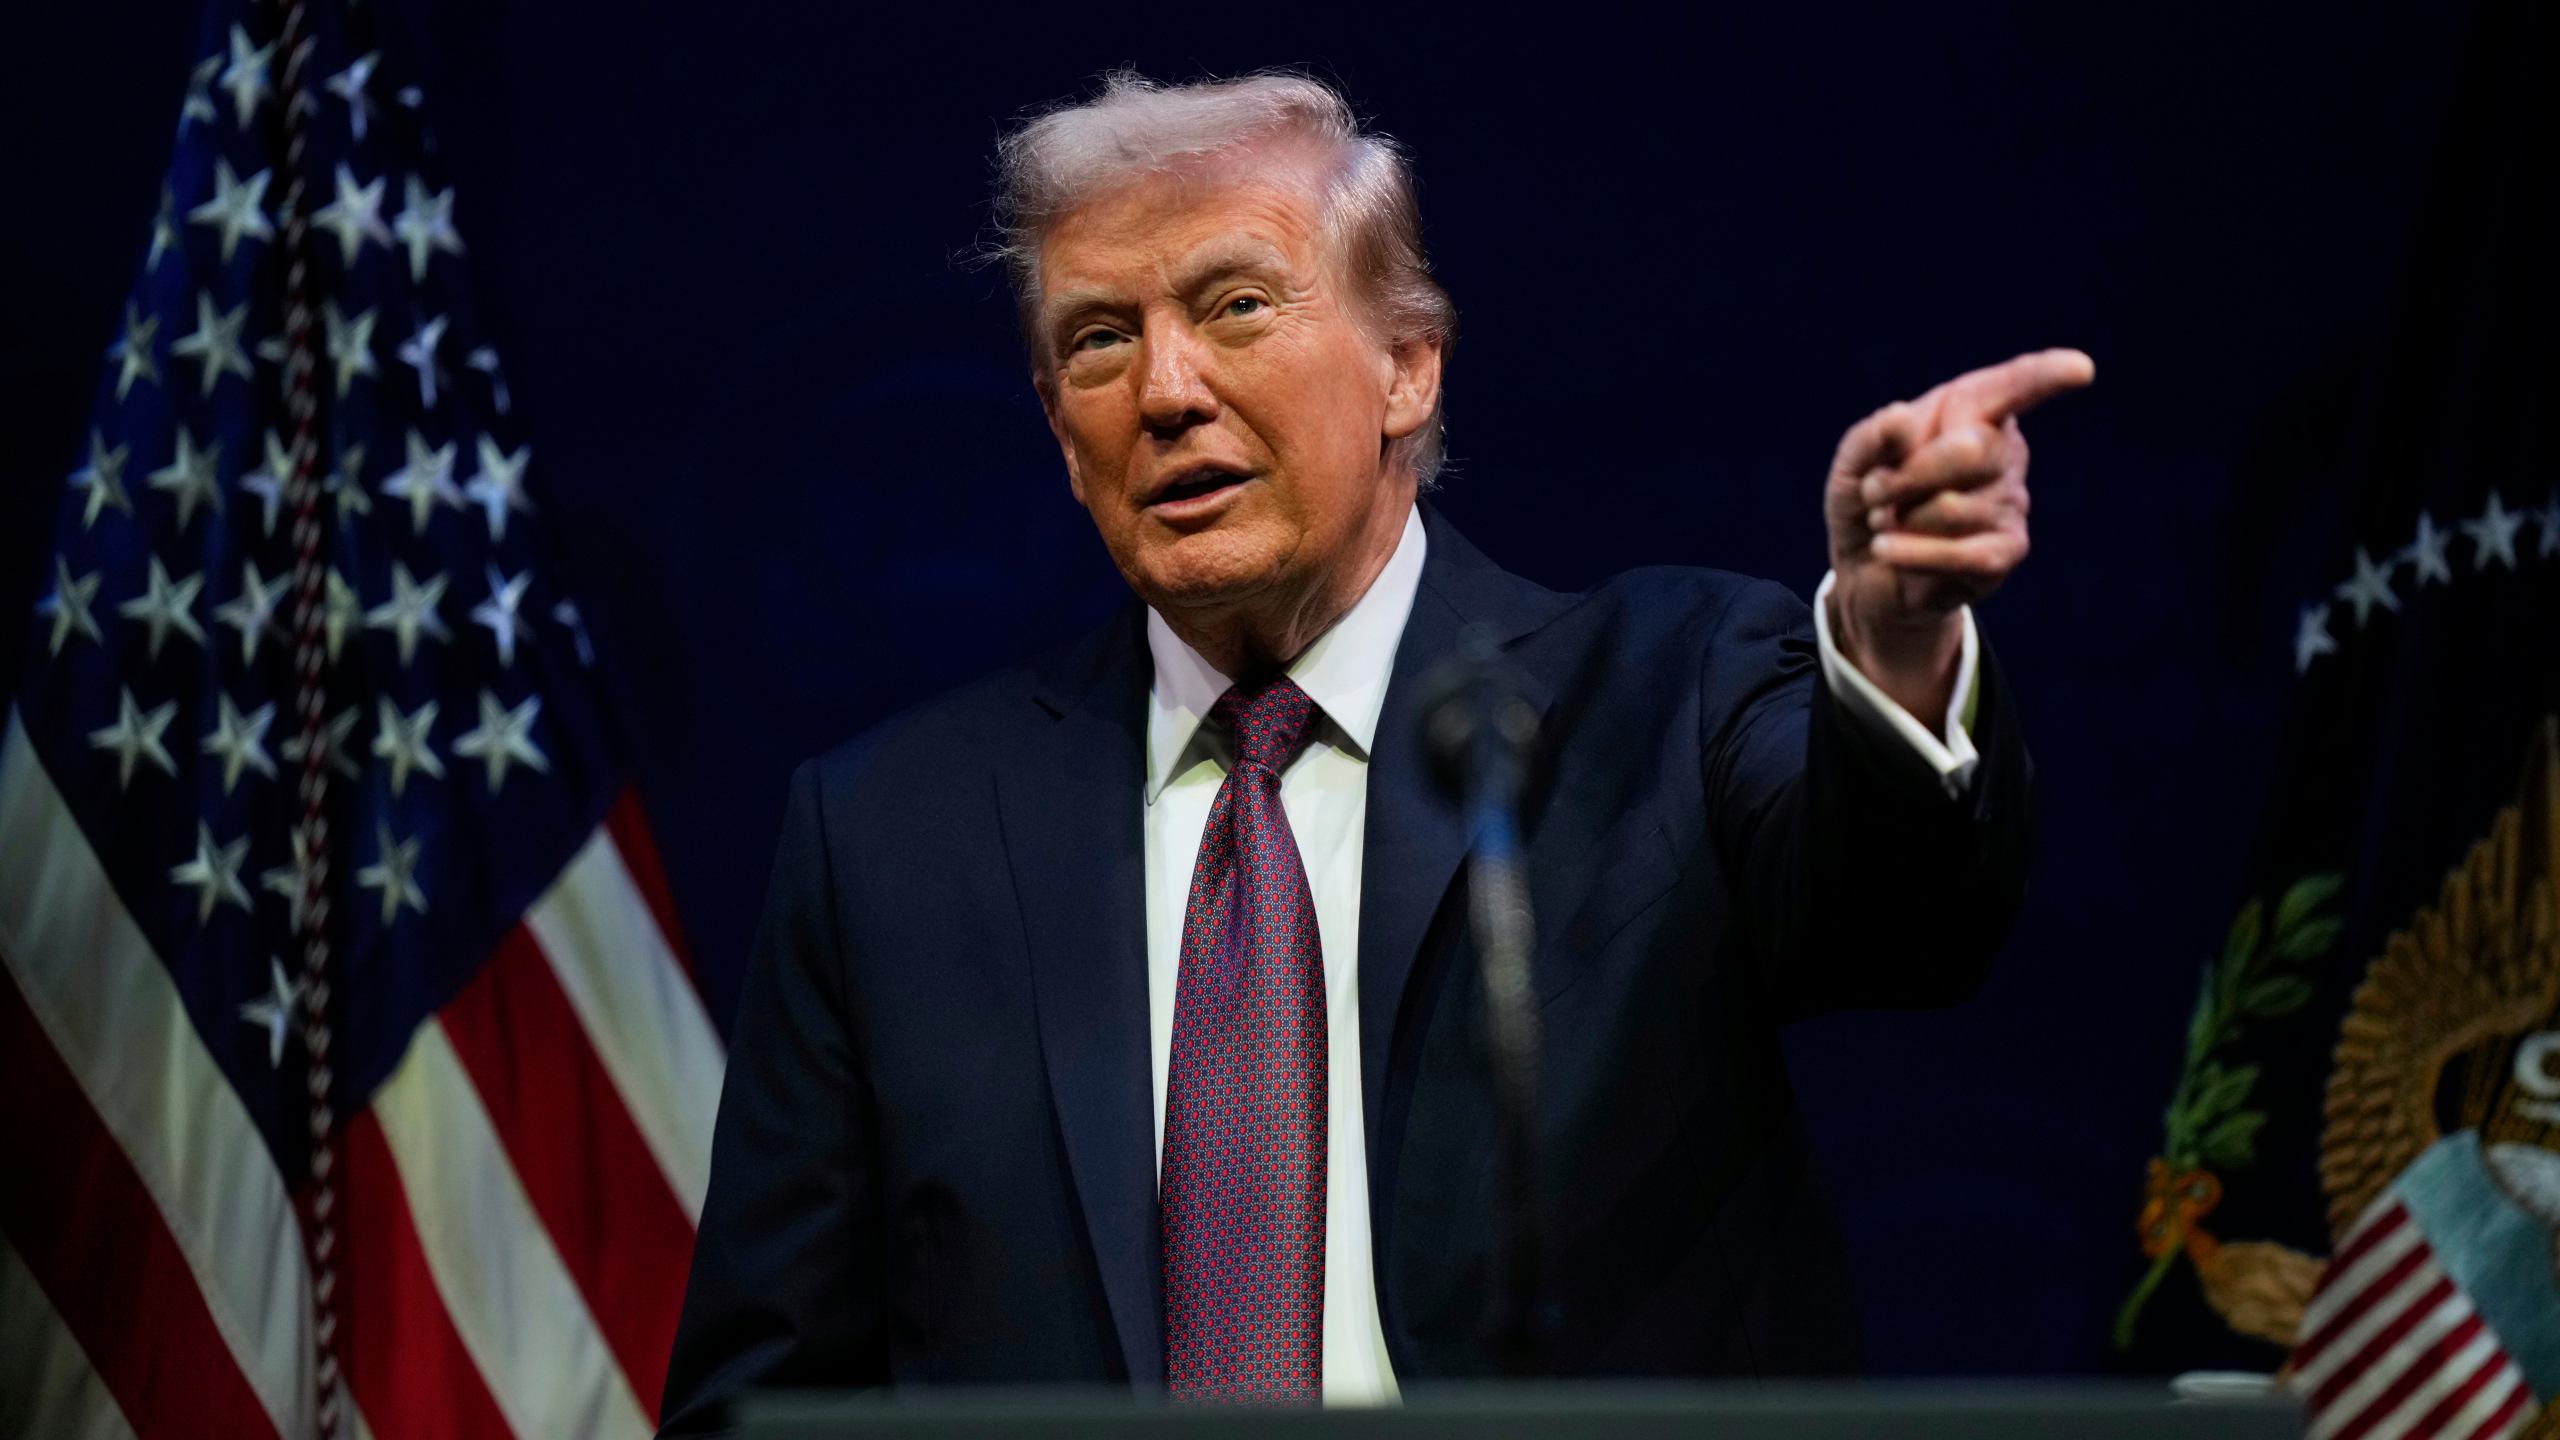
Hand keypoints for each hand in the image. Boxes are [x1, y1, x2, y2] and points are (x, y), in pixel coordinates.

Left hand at [1823, 348, 2094, 725]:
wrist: (1864, 569)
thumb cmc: (1868, 500)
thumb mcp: (1854, 463)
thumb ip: (1872, 437)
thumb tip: (1898, 418)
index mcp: (1971, 411)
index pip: (2010, 387)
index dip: (2044, 376)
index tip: (2080, 368)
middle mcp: (2002, 451)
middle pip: (1971, 450)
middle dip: (1908, 476)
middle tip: (1875, 493)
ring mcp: (2012, 502)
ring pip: (1955, 508)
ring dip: (1902, 520)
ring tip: (1889, 524)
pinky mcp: (2007, 552)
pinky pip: (1963, 553)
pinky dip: (1913, 553)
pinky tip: (1887, 551)